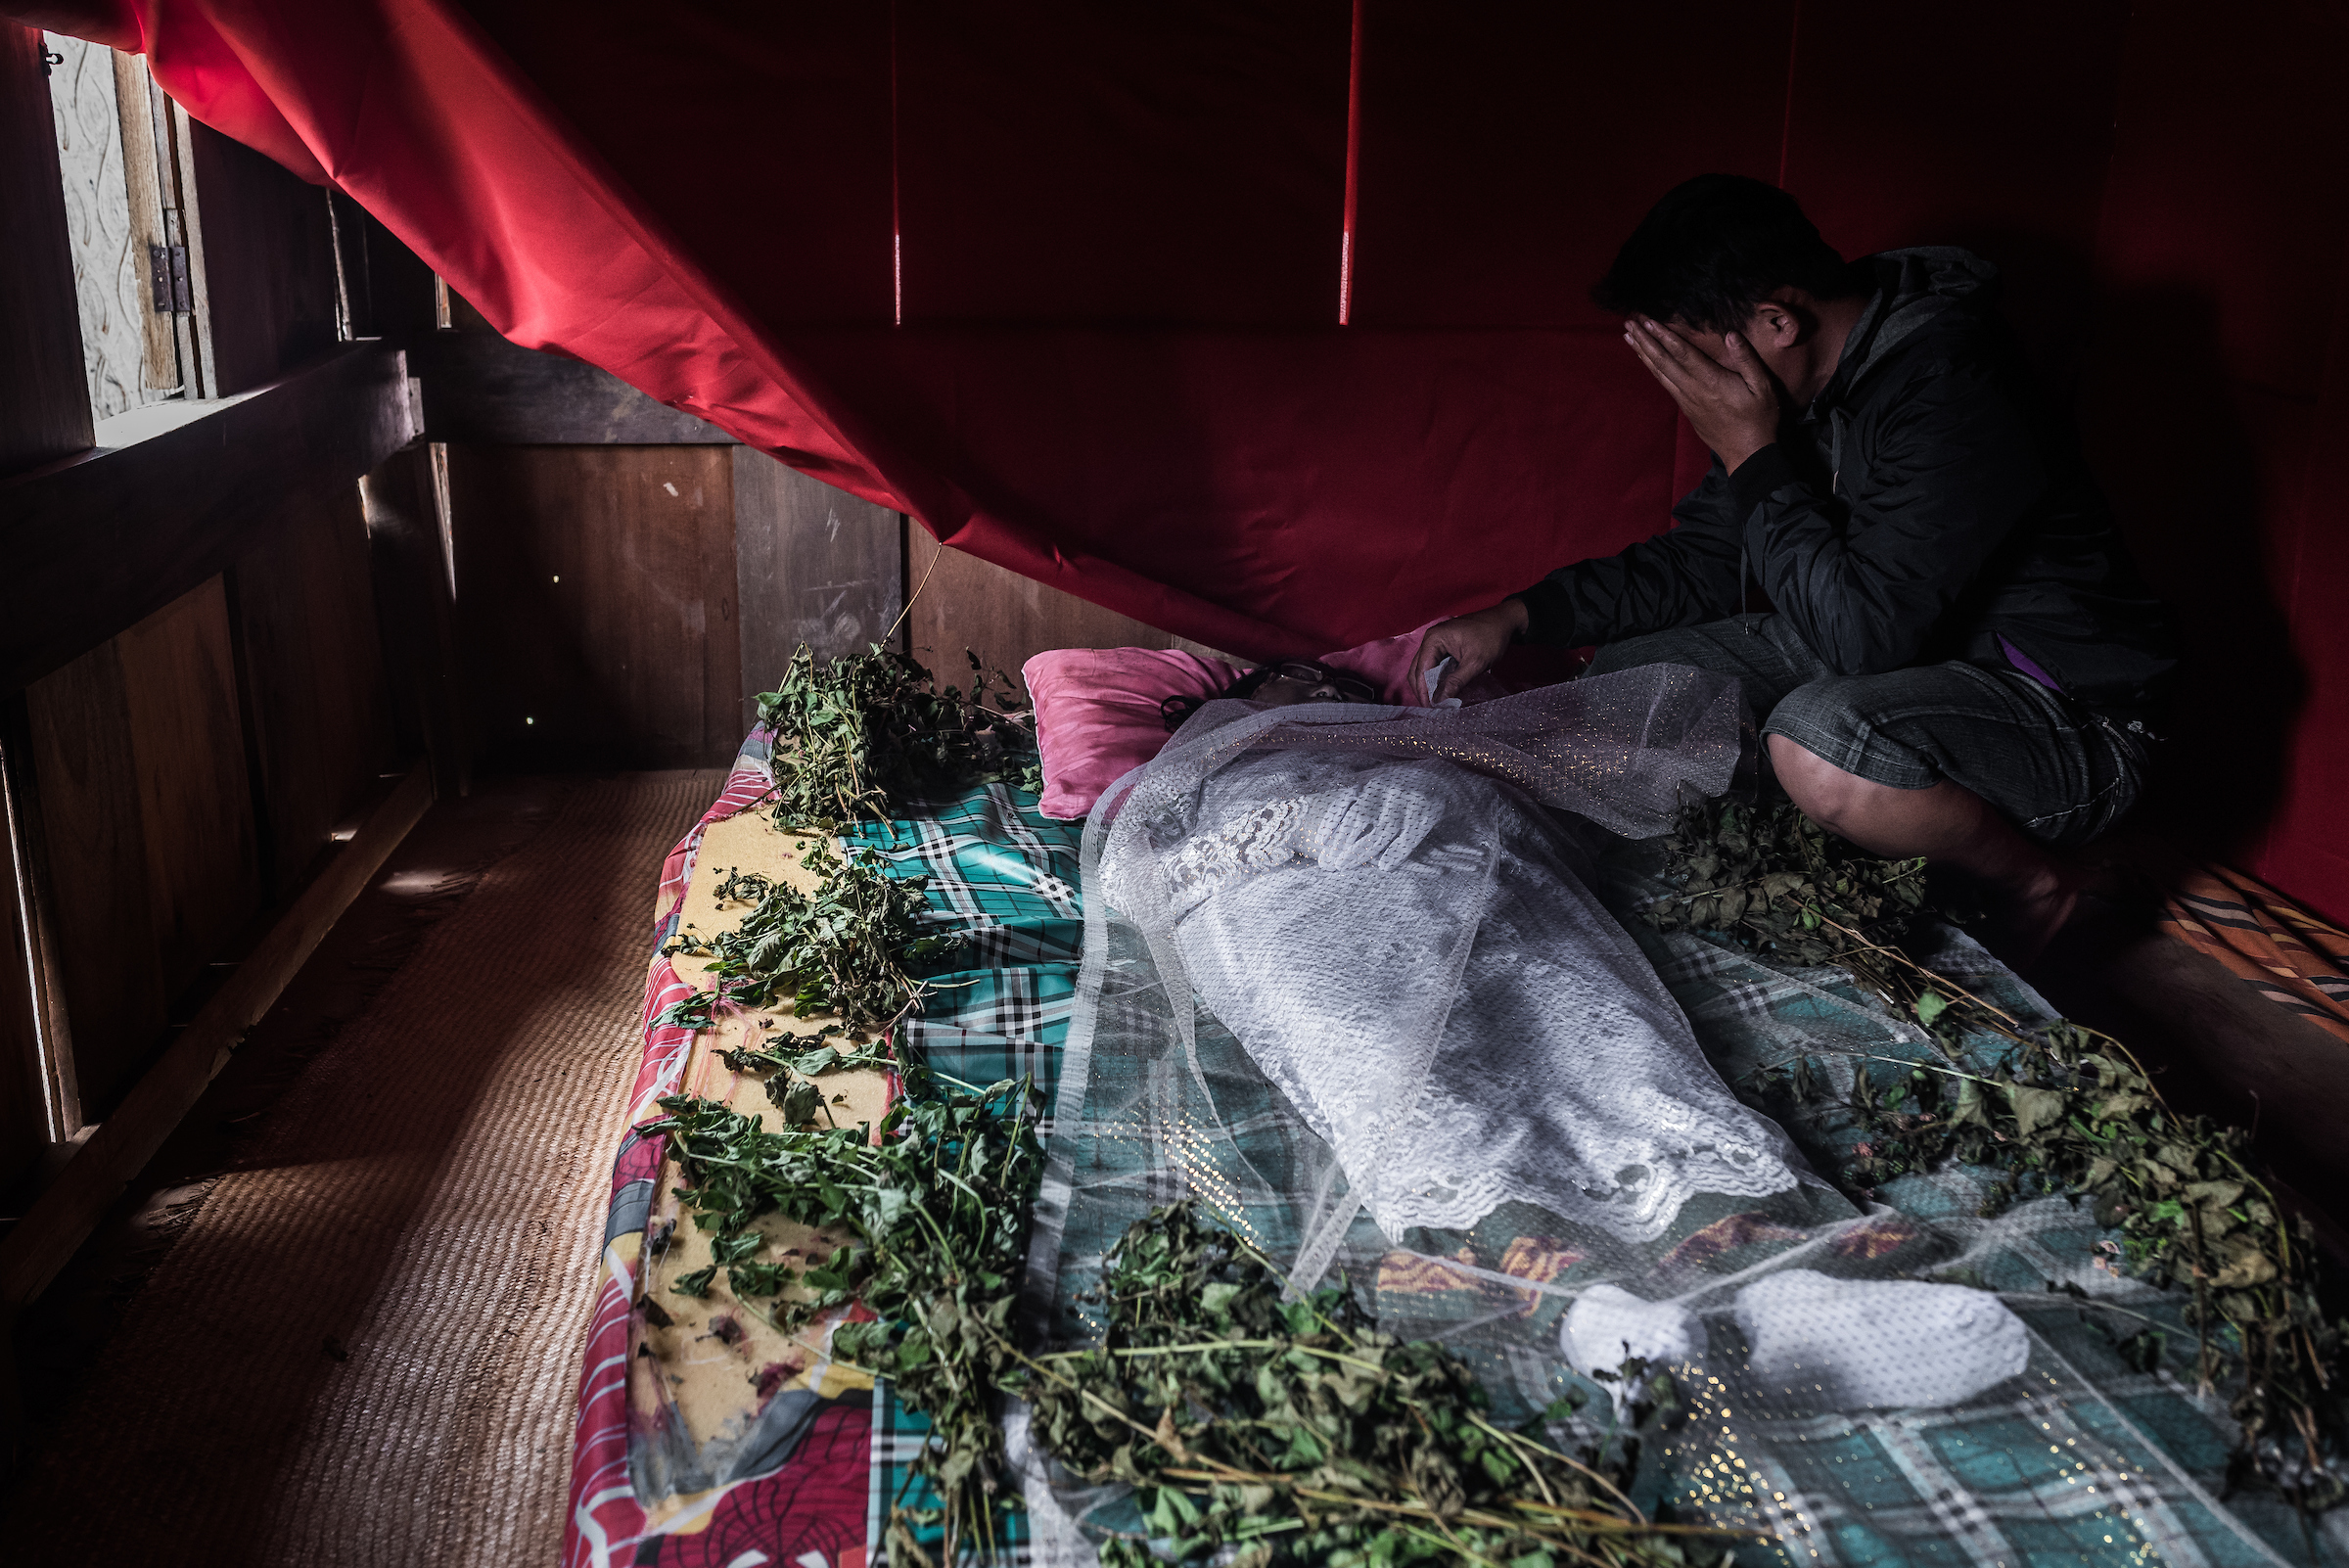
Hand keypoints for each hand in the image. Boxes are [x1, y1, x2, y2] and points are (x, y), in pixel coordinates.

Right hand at [1408, 598, 1527, 702]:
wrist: (1504, 621)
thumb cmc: (1491, 638)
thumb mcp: (1475, 662)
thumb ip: (1456, 682)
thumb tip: (1440, 701)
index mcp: (1434, 639)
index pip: (1421, 669)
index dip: (1423, 691)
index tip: (1430, 709)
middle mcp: (1430, 639)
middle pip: (1417, 669)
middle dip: (1422, 690)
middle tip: (1432, 709)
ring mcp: (1435, 642)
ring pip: (1422, 668)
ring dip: (1427, 686)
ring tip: (1435, 703)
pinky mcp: (1442, 647)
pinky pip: (1432, 665)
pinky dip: (1434, 679)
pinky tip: (1440, 691)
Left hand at [1623, 317, 1780, 472]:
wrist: (1747, 453)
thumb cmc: (1758, 418)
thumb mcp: (1762, 387)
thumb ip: (1747, 359)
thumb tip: (1732, 334)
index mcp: (1711, 381)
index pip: (1683, 353)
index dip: (1664, 336)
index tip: (1648, 321)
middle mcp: (1693, 390)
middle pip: (1663, 361)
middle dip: (1645, 341)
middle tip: (1628, 323)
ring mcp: (1686, 400)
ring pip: (1659, 373)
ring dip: (1643, 353)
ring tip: (1628, 337)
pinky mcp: (1685, 409)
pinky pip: (1664, 384)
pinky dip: (1652, 368)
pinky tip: (1646, 360)